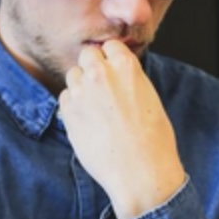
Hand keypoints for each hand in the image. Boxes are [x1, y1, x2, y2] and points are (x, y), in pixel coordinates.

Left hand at [58, 40, 185, 218]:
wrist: (140, 173)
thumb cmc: (153, 142)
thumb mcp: (149, 99)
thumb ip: (129, 81)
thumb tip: (117, 75)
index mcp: (127, 66)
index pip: (110, 45)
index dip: (111, 59)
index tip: (113, 72)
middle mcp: (101, 74)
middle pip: (87, 55)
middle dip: (92, 68)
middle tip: (102, 90)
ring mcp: (82, 92)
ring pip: (73, 76)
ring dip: (81, 87)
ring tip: (96, 110)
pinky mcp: (68, 112)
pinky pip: (64, 98)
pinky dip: (73, 107)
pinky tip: (89, 123)